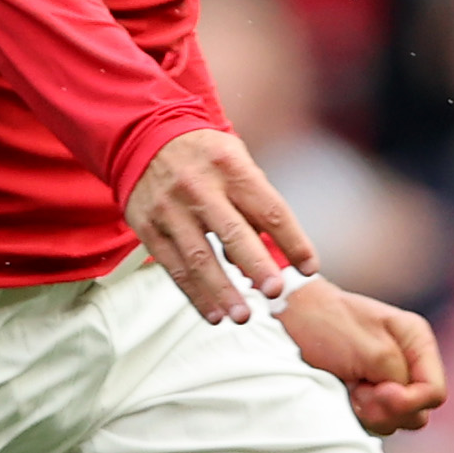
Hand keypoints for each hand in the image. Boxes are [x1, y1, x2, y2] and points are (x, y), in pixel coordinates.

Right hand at [124, 128, 316, 323]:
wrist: (144, 136)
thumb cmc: (206, 158)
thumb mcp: (236, 162)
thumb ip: (255, 206)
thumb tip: (272, 258)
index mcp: (232, 169)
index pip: (270, 210)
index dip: (293, 241)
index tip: (309, 268)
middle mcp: (201, 188)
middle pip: (233, 233)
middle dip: (256, 266)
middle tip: (275, 292)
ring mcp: (171, 209)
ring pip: (199, 257)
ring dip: (222, 291)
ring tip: (243, 316)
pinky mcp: (149, 227)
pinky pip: (174, 267)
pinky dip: (195, 294)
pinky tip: (214, 315)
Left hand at [277, 274, 446, 434]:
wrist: (289, 320)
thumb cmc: (326, 324)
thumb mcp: (369, 347)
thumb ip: (396, 376)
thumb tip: (402, 404)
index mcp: (416, 341)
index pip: (435, 392)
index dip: (409, 401)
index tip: (378, 391)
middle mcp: (408, 364)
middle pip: (418, 413)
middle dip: (388, 410)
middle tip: (358, 391)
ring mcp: (388, 383)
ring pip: (397, 422)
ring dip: (371, 415)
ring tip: (348, 389)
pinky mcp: (368, 398)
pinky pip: (375, 424)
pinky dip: (359, 418)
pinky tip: (343, 397)